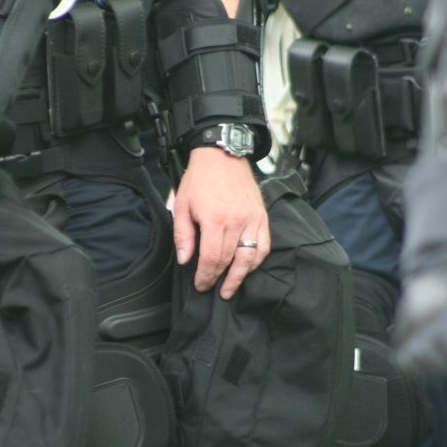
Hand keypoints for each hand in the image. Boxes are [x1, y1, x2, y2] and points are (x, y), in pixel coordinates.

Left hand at [173, 148, 269, 299]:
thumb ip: (183, 235)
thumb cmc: (199, 180)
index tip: (201, 285)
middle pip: (229, 260)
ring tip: (231, 288)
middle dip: (220, 279)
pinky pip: (264, 245)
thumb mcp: (182, 205)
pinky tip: (248, 268)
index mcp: (214, 219)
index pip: (211, 258)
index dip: (205, 276)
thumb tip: (185, 260)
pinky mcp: (262, 216)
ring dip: (240, 276)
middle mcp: (236, 221)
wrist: (222, 156)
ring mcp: (252, 219)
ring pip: (250, 257)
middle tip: (214, 290)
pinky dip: (257, 260)